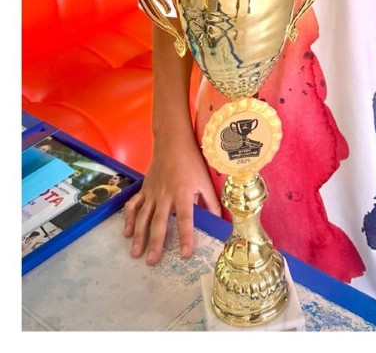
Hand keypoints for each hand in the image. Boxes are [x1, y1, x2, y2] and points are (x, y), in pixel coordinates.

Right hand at [122, 138, 219, 264]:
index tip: (185, 254)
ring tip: (136, 254)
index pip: (185, 220)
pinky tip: (127, 233)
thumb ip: (212, 201)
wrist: (172, 143)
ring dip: (139, 237)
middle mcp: (165, 196)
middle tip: (152, 262)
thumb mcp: (206, 181)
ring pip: (143, 218)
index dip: (186, 237)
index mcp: (183, 194)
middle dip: (155, 244)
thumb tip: (218, 220)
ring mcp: (151, 193)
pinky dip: (129, 219)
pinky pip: (133, 206)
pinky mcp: (143, 189)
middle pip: (159, 223)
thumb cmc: (192, 162)